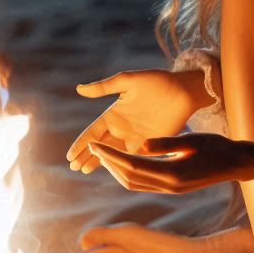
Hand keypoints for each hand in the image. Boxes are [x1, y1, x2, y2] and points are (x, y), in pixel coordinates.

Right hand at [67, 68, 210, 173]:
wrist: (184, 90)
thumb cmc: (157, 81)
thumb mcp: (128, 81)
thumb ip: (104, 87)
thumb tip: (79, 89)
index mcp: (114, 114)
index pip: (92, 132)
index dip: (80, 144)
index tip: (69, 155)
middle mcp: (122, 128)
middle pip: (100, 146)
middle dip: (86, 156)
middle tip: (73, 167)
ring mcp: (135, 138)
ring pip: (114, 154)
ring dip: (101, 163)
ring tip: (85, 171)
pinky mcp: (150, 145)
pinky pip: (133, 158)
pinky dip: (122, 165)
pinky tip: (113, 172)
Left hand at [87, 133, 252, 193]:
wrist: (235, 163)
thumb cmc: (216, 146)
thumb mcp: (191, 140)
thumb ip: (165, 143)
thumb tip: (140, 144)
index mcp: (173, 173)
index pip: (132, 165)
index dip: (111, 156)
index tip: (96, 145)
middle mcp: (169, 186)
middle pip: (129, 178)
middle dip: (108, 163)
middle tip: (94, 148)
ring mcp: (170, 190)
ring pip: (134, 185)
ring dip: (116, 171)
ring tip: (104, 156)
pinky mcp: (172, 189)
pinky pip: (143, 185)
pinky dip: (127, 175)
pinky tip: (122, 162)